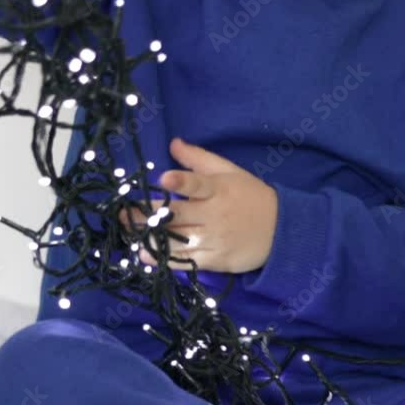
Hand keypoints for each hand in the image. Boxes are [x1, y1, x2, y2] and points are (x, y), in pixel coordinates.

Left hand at [128, 138, 277, 273]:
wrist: (282, 230)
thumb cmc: (252, 197)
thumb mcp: (230, 172)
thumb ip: (199, 159)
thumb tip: (172, 143)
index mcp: (218, 190)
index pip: (198, 184)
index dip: (181, 181)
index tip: (164, 179)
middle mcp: (214, 215)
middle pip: (175, 215)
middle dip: (146, 215)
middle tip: (122, 213)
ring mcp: (214, 240)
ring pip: (177, 240)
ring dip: (151, 238)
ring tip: (130, 236)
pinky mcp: (216, 260)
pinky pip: (186, 261)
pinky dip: (165, 259)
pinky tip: (147, 255)